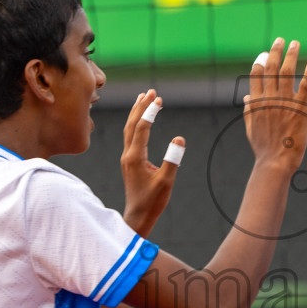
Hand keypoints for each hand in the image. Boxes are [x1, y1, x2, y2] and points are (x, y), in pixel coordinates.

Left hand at [121, 89, 182, 237]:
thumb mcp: (166, 181)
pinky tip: (141, 121)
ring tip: (143, 98)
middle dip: (141, 107)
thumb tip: (179, 138)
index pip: (142, 129)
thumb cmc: (152, 201)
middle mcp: (128, 155)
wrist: (138, 216)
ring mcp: (127, 158)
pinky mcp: (129, 162)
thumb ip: (172, 159)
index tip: (158, 99)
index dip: (150, 113)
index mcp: (135, 158)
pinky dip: (136, 124)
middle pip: (132, 125)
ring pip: (129, 130)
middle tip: (151, 91)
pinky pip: (130, 137)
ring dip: (136, 113)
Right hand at [243, 38, 306, 173]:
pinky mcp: (300, 107)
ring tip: (295, 43)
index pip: (256, 74)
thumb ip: (249, 110)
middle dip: (276, 51)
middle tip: (281, 40)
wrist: (276, 161)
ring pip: (287, 71)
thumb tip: (247, 97)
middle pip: (271, 67)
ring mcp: (285, 101)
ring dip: (291, 55)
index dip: (261, 61)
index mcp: (256, 101)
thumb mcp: (251, 128)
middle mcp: (270, 97)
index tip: (265, 53)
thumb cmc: (264, 147)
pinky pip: (305, 84)